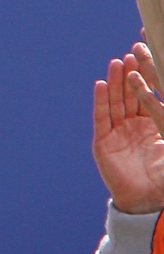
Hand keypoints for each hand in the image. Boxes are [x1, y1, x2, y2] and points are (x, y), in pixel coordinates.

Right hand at [96, 48, 163, 214]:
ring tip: (117, 62)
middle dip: (131, 75)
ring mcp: (117, 132)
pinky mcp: (103, 142)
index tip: (149, 56)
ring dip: (116, 82)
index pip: (149, 96)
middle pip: (131, 95)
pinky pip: (102, 117)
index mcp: (152, 126)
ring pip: (116, 102)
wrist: (148, 200)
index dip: (148, 77)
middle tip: (133, 53)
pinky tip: (101, 84)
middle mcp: (133, 126)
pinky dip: (101, 100)